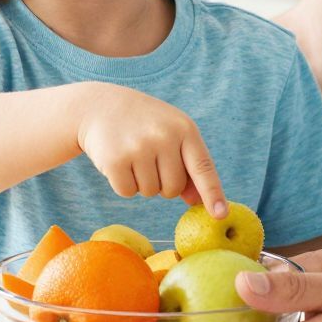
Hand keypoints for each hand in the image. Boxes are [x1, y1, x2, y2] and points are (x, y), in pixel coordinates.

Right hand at [76, 85, 225, 213]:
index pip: (203, 168)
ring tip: (133, 156)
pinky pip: (128, 192)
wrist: (100, 106)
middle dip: (163, 184)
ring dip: (142, 183)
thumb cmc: (144, 124)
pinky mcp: (115, 160)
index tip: (221, 215)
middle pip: (173, 188)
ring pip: (150, 192)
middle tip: (149, 160)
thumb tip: (197, 202)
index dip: (213, 194)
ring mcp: (139, 148)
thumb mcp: (171, 134)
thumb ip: (188, 165)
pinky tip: (119, 161)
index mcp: (184, 129)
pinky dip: (123, 184)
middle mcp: (164, 137)